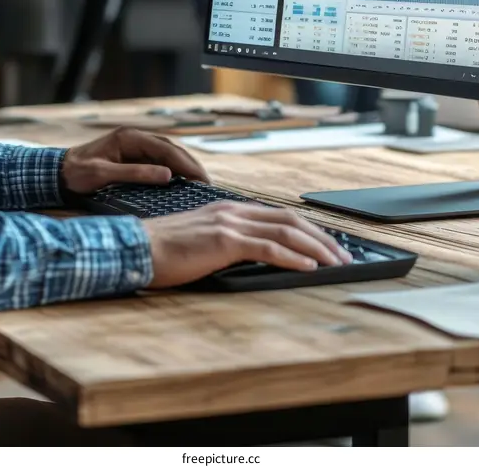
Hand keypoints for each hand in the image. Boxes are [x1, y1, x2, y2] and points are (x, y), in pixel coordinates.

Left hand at [60, 128, 209, 193]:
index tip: (200, 178)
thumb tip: (167, 175)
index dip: (186, 164)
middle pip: (171, 148)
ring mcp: (133, 145)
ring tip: (199, 182)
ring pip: (167, 153)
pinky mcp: (132, 155)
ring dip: (184, 166)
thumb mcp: (104, 174)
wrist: (57, 172)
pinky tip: (181, 180)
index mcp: (129, 138)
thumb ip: (135, 173)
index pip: (166, 148)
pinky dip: (173, 168)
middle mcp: (134, 137)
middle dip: (190, 164)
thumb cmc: (76, 173)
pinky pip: (158, 160)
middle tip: (206, 182)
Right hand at [143, 202, 352, 287]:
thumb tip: (251, 256)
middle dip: (320, 236)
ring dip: (316, 248)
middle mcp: (232, 211)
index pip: (278, 215)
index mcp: (228, 210)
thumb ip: (225, 243)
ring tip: (335, 262)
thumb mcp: (200, 241)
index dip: (306, 228)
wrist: (136, 248)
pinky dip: (293, 257)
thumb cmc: (162, 251)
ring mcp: (229, 224)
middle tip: (342, 254)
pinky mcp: (224, 241)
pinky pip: (269, 248)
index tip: (326, 243)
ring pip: (285, 231)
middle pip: (289, 219)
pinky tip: (309, 267)